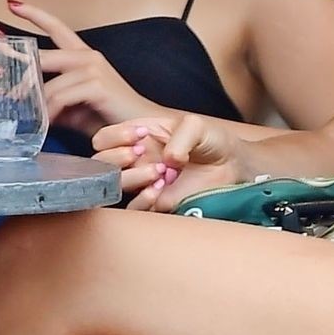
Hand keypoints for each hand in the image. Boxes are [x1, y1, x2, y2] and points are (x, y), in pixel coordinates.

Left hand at [5, 0, 157, 134]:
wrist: (140, 127)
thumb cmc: (109, 116)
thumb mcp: (73, 106)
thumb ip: (51, 100)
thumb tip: (26, 103)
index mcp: (83, 56)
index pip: (57, 27)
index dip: (34, 14)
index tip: (13, 4)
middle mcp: (88, 57)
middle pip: (43, 56)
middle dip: (18, 68)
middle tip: (0, 83)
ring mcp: (93, 69)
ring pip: (48, 82)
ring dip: (34, 102)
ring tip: (24, 115)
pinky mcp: (96, 85)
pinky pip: (60, 97)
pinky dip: (49, 112)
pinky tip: (46, 122)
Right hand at [93, 113, 254, 210]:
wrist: (232, 165)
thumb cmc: (212, 141)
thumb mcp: (197, 126)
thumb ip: (179, 136)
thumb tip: (167, 160)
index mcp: (138, 136)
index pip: (104, 138)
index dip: (113, 137)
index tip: (138, 135)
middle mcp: (136, 160)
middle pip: (101, 163)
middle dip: (115, 157)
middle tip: (140, 153)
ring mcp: (143, 182)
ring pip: (113, 186)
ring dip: (130, 178)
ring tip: (158, 172)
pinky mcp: (155, 202)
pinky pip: (133, 209)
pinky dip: (141, 200)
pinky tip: (158, 191)